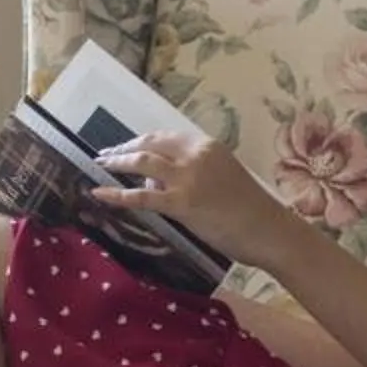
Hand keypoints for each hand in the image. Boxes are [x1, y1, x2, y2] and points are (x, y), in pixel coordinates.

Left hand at [85, 129, 309, 271]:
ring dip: (116, 162)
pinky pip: (140, 197)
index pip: (165, 136)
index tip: (125, 145)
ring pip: (141, 163)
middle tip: (104, 154)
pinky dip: (116, 194)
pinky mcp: (182, 203)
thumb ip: (190, 172)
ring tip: (99, 166)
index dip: (141, 140)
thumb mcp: (221, 177)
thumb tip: (154, 178)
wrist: (268, 230)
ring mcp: (188, 178)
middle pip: (149, 144)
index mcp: (207, 146)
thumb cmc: (248, 210)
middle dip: (123, 147)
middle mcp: (196, 155)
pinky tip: (98, 194)